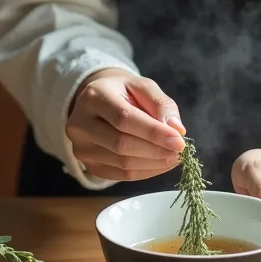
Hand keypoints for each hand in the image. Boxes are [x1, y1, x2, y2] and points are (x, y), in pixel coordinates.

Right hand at [66, 67, 185, 180]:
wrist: (99, 101)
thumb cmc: (124, 92)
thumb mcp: (143, 86)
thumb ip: (161, 104)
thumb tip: (176, 129)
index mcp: (93, 96)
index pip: (124, 119)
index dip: (153, 132)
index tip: (180, 141)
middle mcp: (80, 123)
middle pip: (121, 144)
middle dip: (156, 150)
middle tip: (181, 151)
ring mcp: (80, 148)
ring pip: (122, 163)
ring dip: (154, 163)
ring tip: (174, 157)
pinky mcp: (87, 165)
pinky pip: (120, 175)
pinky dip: (145, 172)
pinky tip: (161, 164)